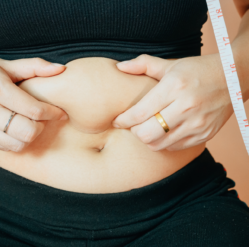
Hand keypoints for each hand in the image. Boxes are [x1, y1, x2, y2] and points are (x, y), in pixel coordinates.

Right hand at [0, 47, 67, 151]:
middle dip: (42, 126)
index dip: (53, 113)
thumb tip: (61, 69)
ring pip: (17, 144)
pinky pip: (4, 147)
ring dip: (30, 136)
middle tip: (43, 118)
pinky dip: (17, 141)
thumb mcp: (5, 64)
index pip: (34, 110)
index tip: (61, 113)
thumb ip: (35, 67)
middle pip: (28, 132)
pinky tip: (17, 129)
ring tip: (31, 124)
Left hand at [112, 54, 233, 150]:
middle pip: (146, 134)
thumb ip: (143, 64)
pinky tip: (163, 131)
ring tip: (147, 127)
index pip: (140, 113)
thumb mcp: (170, 64)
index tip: (117, 120)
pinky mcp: (204, 135)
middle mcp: (186, 108)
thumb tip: (119, 66)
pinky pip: (173, 147)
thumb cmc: (197, 70)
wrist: (233, 79)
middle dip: (134, 131)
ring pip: (158, 144)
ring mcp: (197, 124)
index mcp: (175, 87)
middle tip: (133, 123)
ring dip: (147, 138)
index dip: (123, 120)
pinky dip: (162, 142)